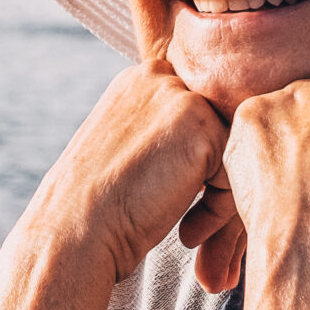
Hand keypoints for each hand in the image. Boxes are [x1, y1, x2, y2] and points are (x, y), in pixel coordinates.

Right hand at [23, 51, 229, 287]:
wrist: (73, 232)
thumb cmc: (95, 207)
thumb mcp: (124, 150)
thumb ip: (161, 132)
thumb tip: (200, 148)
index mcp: (140, 80)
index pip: (197, 113)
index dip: (196, 160)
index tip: (170, 198)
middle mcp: (160, 77)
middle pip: (219, 125)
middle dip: (215, 174)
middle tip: (190, 220)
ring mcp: (182, 98)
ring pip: (233, 146)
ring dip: (220, 193)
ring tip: (190, 229)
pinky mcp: (203, 130)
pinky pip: (237, 170)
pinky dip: (222, 209)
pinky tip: (188, 231)